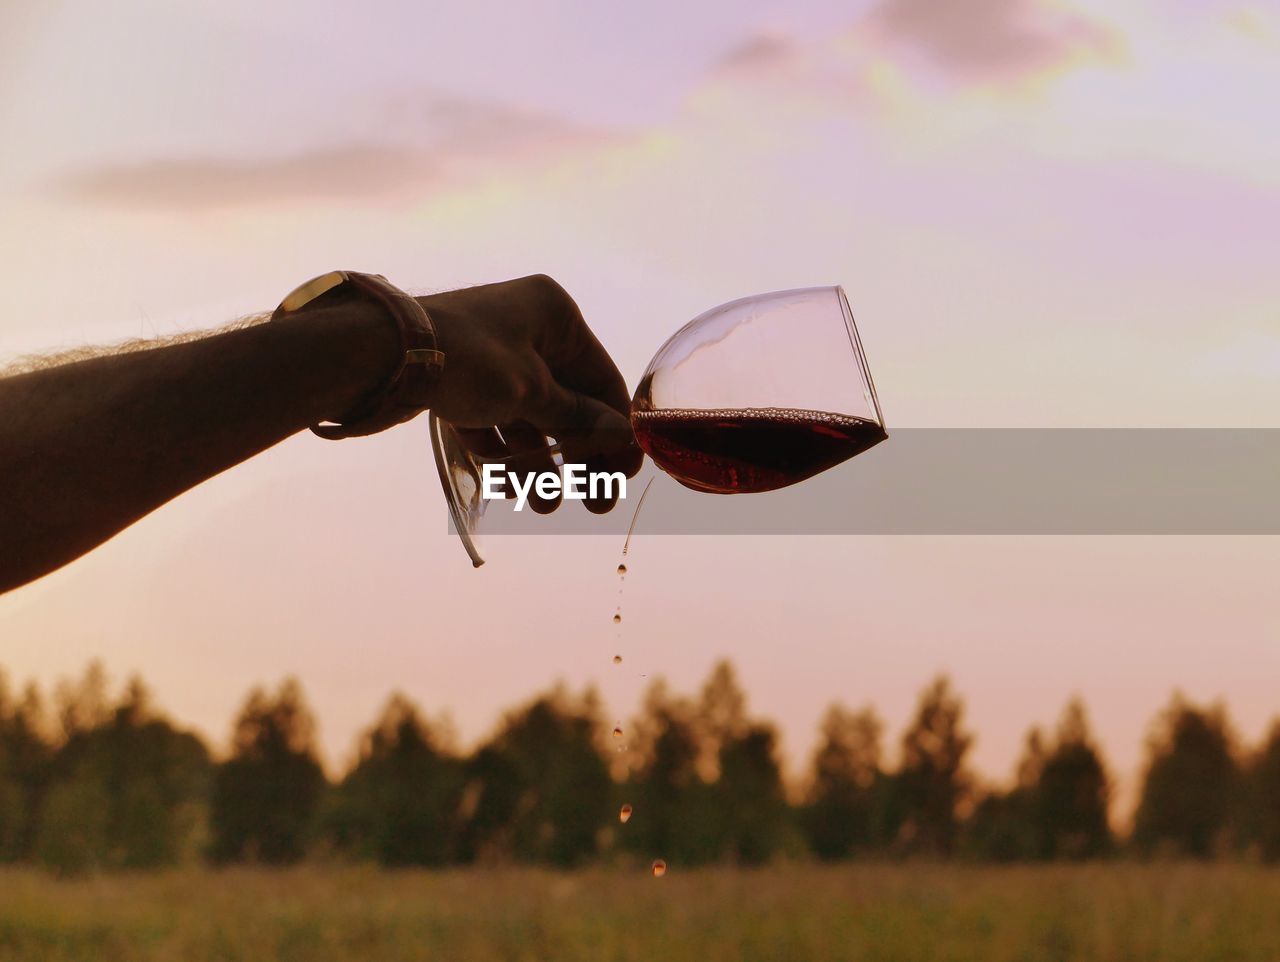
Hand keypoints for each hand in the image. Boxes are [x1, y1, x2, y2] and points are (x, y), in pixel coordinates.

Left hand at [418, 274, 642, 512]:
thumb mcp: (531, 393)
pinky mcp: (461, 377)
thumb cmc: (467, 361)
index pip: (603, 379)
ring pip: (529, 417)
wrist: (378, 354)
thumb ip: (578, 419)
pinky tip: (509, 487)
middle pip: (568, 402)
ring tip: (543, 506)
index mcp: (555, 317)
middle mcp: (528, 329)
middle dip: (578, 456)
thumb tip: (624, 437)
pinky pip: (494, 420)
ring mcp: (492, 354)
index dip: (616, 430)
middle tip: (594, 504)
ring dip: (539, 463)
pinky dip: (503, 452)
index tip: (624, 475)